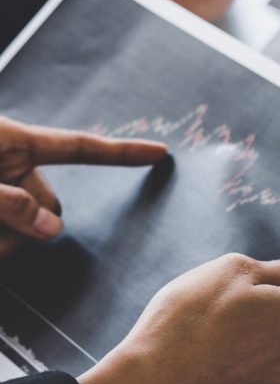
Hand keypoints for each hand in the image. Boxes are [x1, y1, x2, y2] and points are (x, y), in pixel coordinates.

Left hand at [0, 116, 166, 257]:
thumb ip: (14, 204)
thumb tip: (53, 228)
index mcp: (14, 141)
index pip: (79, 147)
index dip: (122, 151)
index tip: (160, 152)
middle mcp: (10, 164)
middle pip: (48, 203)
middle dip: (27, 223)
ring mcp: (0, 190)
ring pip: (27, 229)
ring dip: (6, 242)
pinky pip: (8, 241)